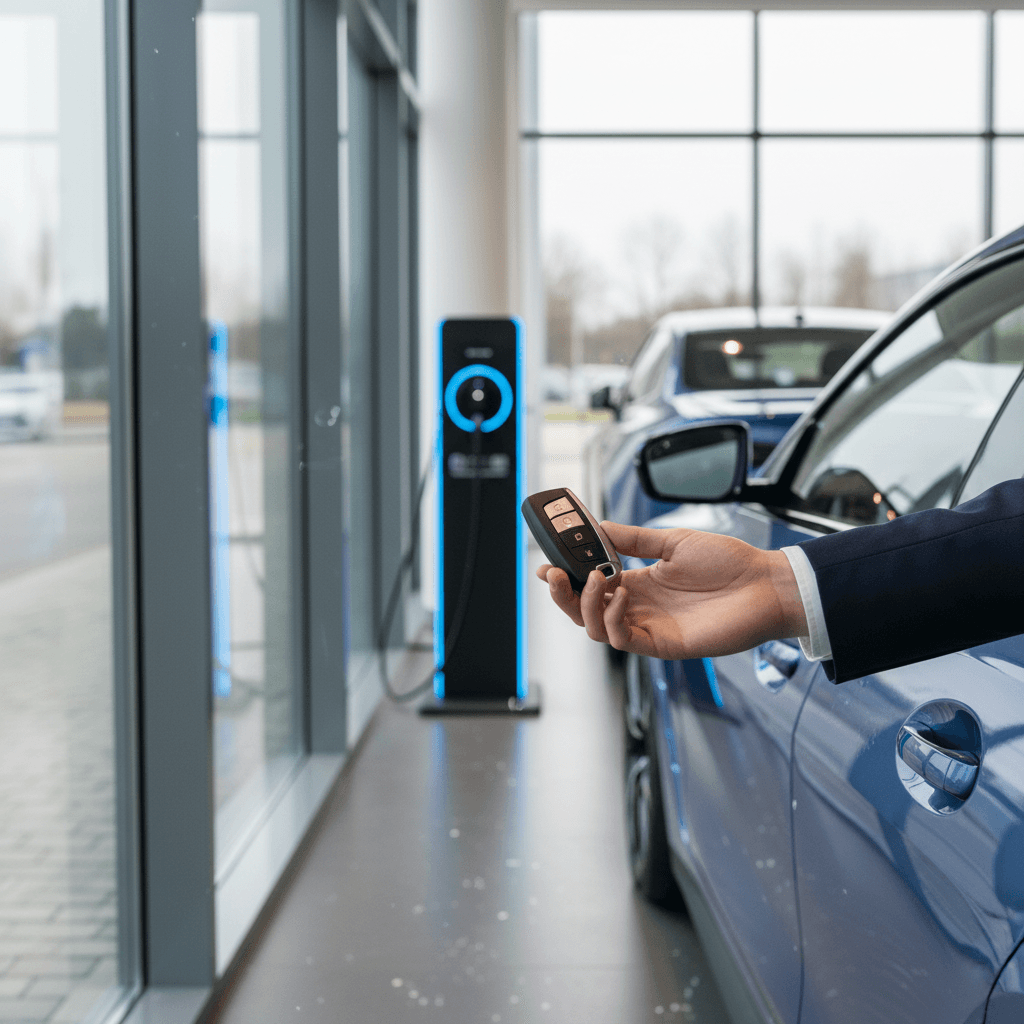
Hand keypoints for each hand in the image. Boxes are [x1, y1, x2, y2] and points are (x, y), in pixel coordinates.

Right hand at [535, 520, 806, 660]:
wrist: (766, 585)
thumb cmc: (730, 564)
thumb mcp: (673, 541)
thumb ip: (634, 539)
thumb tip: (598, 528)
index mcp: (638, 584)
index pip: (590, 585)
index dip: (565, 578)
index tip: (547, 563)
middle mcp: (639, 608)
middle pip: (584, 612)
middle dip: (563, 595)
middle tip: (555, 574)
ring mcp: (650, 627)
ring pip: (596, 629)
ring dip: (586, 604)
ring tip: (598, 578)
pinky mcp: (663, 644)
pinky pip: (624, 640)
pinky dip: (613, 618)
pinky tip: (623, 594)